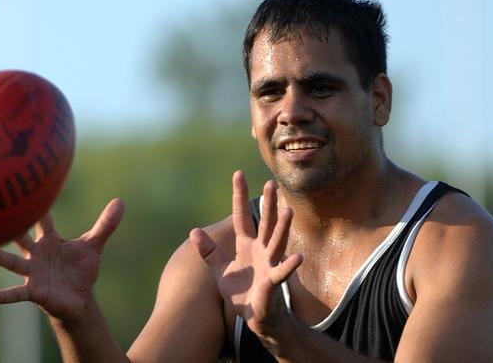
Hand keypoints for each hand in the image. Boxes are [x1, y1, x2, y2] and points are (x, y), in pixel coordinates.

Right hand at [0, 198, 124, 320]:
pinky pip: (14, 293)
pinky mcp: (33, 291)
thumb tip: (121, 201)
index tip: (22, 188)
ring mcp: (32, 272)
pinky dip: (1, 296)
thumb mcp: (94, 245)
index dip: (36, 205)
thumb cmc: (81, 269)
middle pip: (20, 236)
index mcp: (50, 240)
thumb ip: (106, 224)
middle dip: (8, 226)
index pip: (41, 219)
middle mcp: (36, 253)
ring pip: (11, 262)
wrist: (79, 298)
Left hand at [190, 170, 302, 336]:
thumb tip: (194, 231)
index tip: (238, 174)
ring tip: (288, 211)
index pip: (241, 216)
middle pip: (264, 223)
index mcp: (246, 245)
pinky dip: (289, 265)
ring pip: (276, 242)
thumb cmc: (242, 293)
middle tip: (271, 183)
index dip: (239, 196)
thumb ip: (209, 251)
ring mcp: (269, 265)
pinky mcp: (272, 283)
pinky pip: (281, 273)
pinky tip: (298, 258)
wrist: (256, 319)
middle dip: (268, 204)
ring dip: (281, 228)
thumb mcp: (221, 271)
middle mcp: (260, 250)